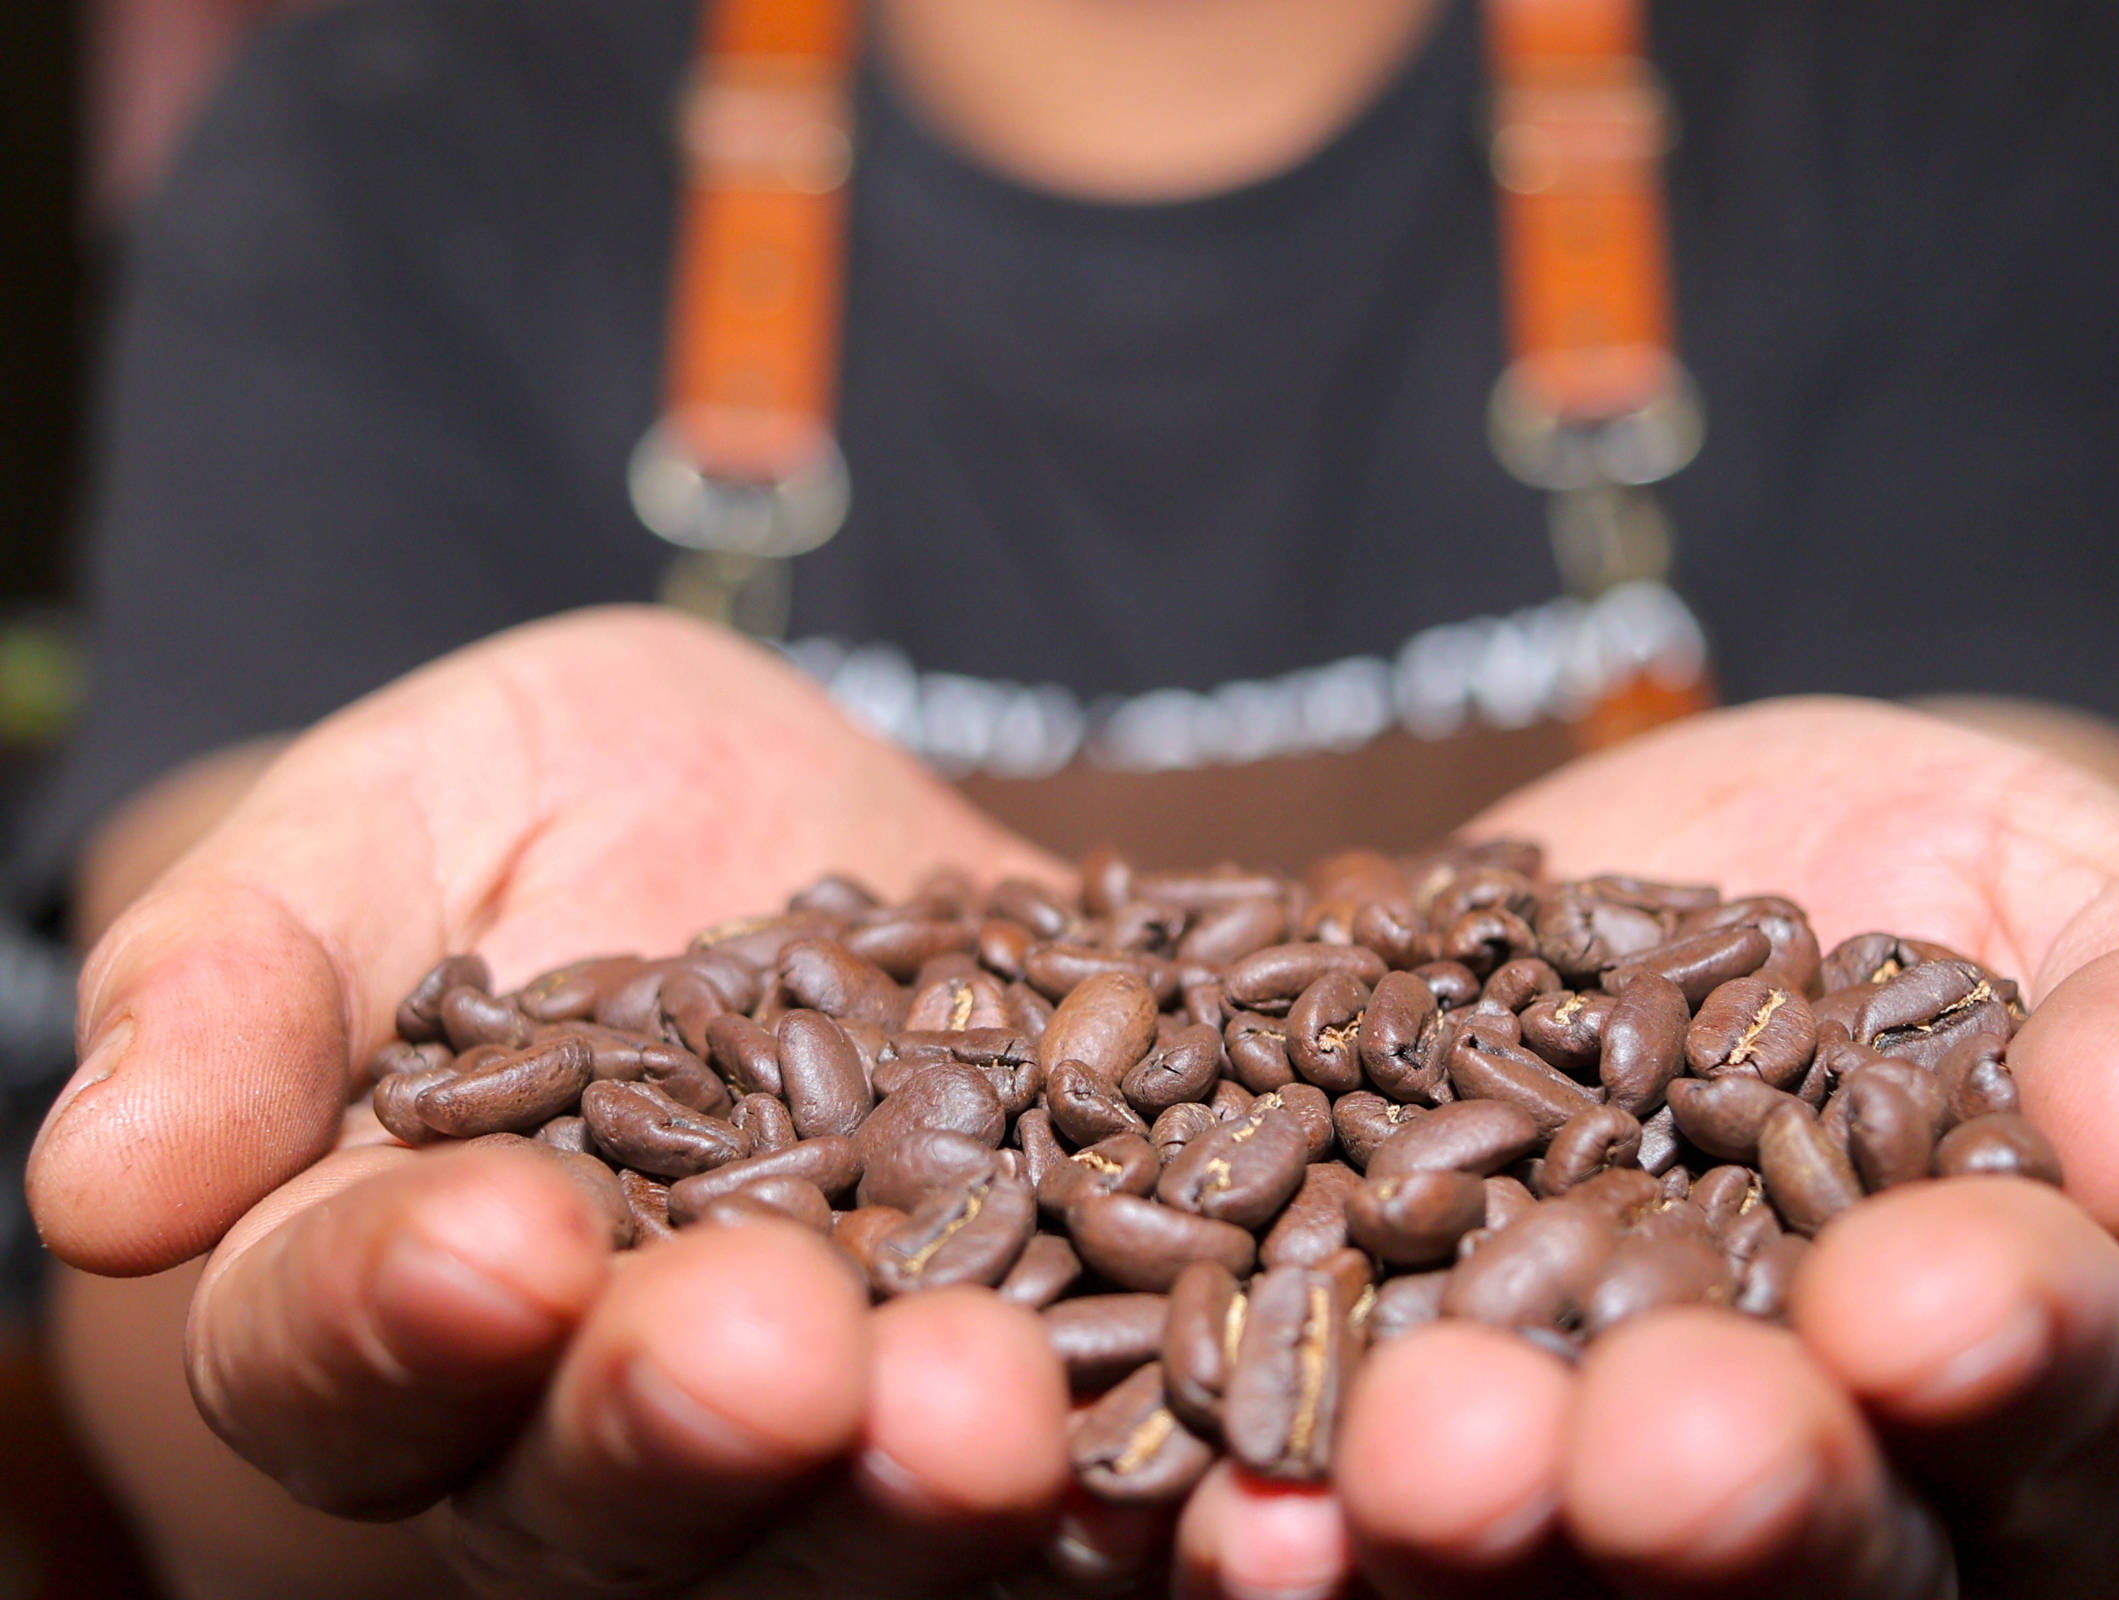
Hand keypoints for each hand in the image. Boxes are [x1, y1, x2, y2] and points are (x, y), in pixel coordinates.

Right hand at [29, 607, 1076, 1597]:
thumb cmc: (552, 809)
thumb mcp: (400, 813)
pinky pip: (1111, 1458)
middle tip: (781, 1357)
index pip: (356, 1351)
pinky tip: (1252, 1460)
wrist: (804, 830)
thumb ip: (250, 974)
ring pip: (863, 1515)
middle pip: (623, 1481)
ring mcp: (848, 1421)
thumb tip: (103, 1181)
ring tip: (995, 1406)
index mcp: (410, 1294)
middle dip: (695, 1426)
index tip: (484, 1252)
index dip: (404, 1323)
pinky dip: (1173, 1472)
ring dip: (928, 1482)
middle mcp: (616, 1411)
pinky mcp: (1060, 1375)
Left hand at [1182, 698, 2118, 1599]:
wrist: (1718, 877)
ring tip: (1400, 1462)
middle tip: (1643, 1444)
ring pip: (1551, 1558)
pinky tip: (1219, 1487)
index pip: (2052, 1397)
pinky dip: (1279, 1497)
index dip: (2000, 1357)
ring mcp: (1588, 1457)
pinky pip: (1341, 1489)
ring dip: (1470, 1529)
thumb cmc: (1969, 899)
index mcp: (2040, 1379)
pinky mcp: (1396, 1397)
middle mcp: (1820, 1468)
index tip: (1924, 1295)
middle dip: (1714, 1491)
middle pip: (1793, 1538)